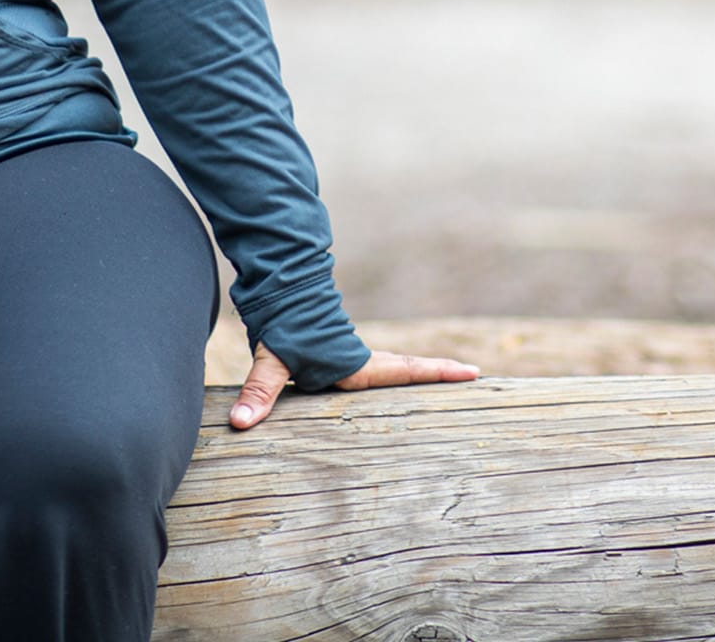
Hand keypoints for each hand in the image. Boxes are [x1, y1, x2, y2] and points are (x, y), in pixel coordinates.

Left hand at [229, 342, 479, 430]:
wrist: (276, 291)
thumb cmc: (279, 326)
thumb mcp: (270, 360)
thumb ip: (259, 391)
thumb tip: (241, 424)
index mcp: (354, 366)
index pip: (404, 369)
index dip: (436, 372)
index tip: (471, 371)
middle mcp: (359, 361)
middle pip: (408, 366)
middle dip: (439, 371)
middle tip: (473, 373)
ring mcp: (352, 356)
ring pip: (395, 363)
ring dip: (419, 370)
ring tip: (449, 376)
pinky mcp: (340, 354)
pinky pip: (376, 365)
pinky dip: (395, 370)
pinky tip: (396, 378)